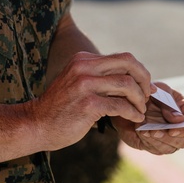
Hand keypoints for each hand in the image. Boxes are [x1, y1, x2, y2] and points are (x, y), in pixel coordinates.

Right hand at [33, 51, 151, 150]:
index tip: (146, 86)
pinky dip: (132, 113)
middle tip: (147, 95)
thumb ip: (100, 77)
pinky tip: (134, 118)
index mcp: (84, 59)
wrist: (35, 124)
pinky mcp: (88, 104)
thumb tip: (132, 79)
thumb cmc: (61, 108)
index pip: (123, 58)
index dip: (140, 71)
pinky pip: (120, 106)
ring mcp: (85, 84)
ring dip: (139, 99)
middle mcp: (84, 67)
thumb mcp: (79, 82)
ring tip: (140, 110)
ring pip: (127, 85)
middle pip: (128, 64)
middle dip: (144, 80)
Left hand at [114, 82, 183, 154]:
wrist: (139, 102)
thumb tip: (179, 119)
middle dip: (168, 138)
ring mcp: (175, 139)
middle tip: (154, 132)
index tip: (171, 131)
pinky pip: (157, 149)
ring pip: (170, 148)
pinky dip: (148, 142)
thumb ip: (169, 105)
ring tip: (144, 132)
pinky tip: (141, 133)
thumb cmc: (155, 93)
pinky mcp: (162, 145)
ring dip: (157, 141)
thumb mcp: (162, 91)